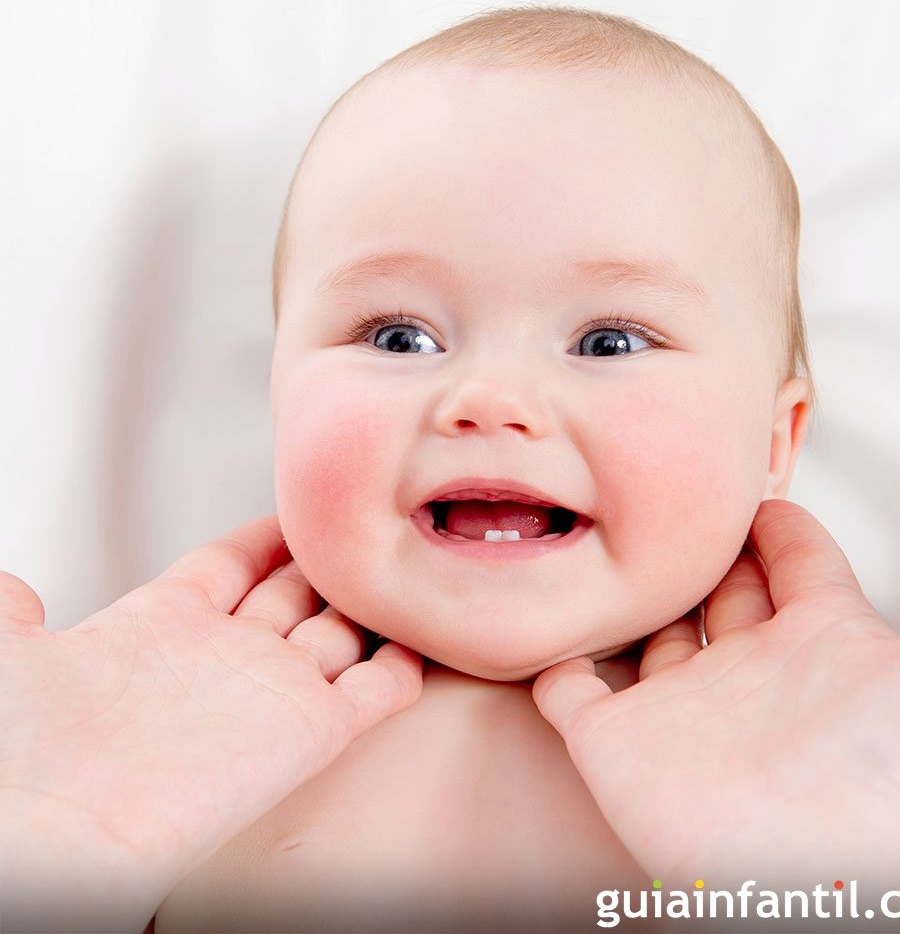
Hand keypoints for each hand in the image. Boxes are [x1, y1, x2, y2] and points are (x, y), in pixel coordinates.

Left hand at [0, 516, 421, 932]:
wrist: (48, 827)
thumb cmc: (18, 748)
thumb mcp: (8, 653)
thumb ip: (13, 610)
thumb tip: (8, 586)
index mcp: (161, 626)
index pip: (230, 564)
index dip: (264, 537)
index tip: (293, 513)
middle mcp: (224, 656)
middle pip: (294, 594)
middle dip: (325, 564)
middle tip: (359, 533)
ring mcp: (271, 693)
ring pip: (340, 634)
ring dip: (368, 607)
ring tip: (402, 573)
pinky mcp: (311, 733)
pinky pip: (375, 692)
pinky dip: (400, 668)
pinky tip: (417, 640)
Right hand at [534, 499, 899, 900]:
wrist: (797, 900)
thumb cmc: (883, 806)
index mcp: (822, 648)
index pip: (801, 564)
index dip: (781, 526)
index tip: (757, 495)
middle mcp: (753, 672)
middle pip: (726, 590)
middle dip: (709, 550)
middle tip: (685, 508)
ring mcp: (682, 708)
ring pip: (655, 634)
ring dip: (641, 599)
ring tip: (623, 557)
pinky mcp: (616, 743)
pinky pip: (570, 688)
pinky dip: (556, 661)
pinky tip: (554, 629)